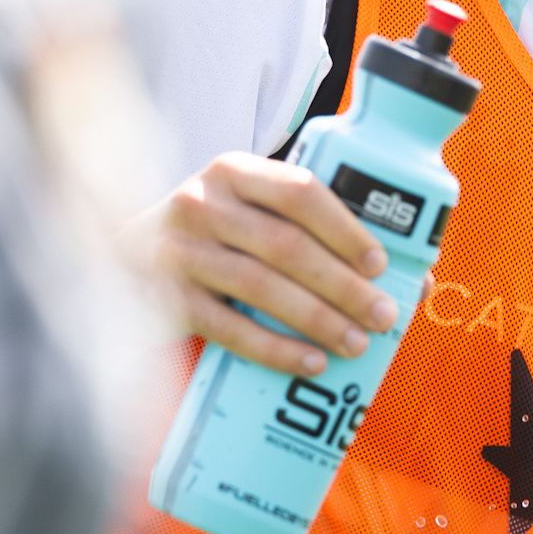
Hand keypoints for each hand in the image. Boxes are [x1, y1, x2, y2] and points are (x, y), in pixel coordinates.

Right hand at [120, 151, 402, 377]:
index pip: (298, 190)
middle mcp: (201, 203)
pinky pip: (228, 327)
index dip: (344, 227)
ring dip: (316, 319)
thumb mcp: (248, 213)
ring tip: (356, 344)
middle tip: (382, 315)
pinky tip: (309, 362)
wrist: (119, 260)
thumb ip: (312, 230)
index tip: (380, 263)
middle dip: (342, 285)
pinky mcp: (165, 298)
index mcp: (233, 171)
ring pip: (260, 287)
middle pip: (285, 245)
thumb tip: (412, 274)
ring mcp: (178, 251)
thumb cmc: (213, 237)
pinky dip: (275, 347)